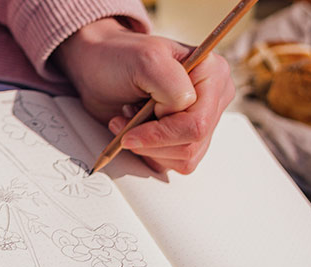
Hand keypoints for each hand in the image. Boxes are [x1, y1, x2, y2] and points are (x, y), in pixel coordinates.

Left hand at [54, 18, 234, 173]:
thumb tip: (183, 110)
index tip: (130, 127)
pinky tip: (140, 130)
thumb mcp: (146, 59)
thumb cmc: (116, 58)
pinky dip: (151, 153)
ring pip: (186, 158)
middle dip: (153, 140)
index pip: (198, 123)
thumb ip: (173, 84)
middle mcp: (213, 97)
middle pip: (193, 144)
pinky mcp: (186, 138)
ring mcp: (202, 119)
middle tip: (127, 121)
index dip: (162, 132)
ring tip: (131, 121)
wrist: (97, 68)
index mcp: (213, 73)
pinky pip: (176, 163)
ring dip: (150, 146)